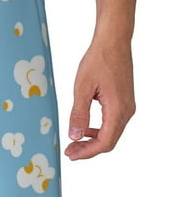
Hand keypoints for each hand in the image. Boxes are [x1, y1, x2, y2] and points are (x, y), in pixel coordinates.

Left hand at [65, 39, 135, 160]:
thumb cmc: (98, 60)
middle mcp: (127, 111)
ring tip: (74, 142)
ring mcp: (127, 106)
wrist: (113, 42)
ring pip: (111, 132)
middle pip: (109, 141)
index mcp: (118, 110)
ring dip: (92, 140)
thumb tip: (74, 136)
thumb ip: (79, 114)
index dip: (87, 152)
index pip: (105, 142)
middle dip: (88, 149)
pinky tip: (84, 129)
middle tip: (69, 152)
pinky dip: (98, 130)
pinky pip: (112, 122)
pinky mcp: (123, 101)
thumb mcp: (82, 88)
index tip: (71, 155)